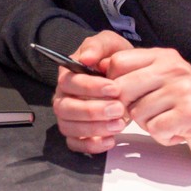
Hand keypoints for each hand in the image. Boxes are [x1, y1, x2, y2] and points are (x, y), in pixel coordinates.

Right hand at [51, 31, 134, 155]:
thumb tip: (86, 58)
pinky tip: (111, 140)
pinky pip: (75, 144)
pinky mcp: (77, 134)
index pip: (69, 83)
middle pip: (64, 107)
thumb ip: (97, 46)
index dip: (90, 87)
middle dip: (91, 110)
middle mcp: (63, 96)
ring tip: (119, 124)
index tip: (114, 88)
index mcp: (68, 75)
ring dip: (93, 128)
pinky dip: (91, 146)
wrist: (127, 76)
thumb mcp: (110, 44)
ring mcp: (68, 117)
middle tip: (118, 108)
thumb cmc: (115, 60)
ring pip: (68, 127)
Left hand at [106, 46, 190, 168]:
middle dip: (128, 108)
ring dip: (148, 125)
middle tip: (149, 114)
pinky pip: (155, 128)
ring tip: (168, 121)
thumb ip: (134, 74)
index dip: (111, 83)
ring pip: (137, 112)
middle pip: (122, 87)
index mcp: (164, 56)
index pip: (118, 61)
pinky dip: (162, 136)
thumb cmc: (183, 106)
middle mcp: (174, 68)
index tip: (123, 96)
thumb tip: (97, 70)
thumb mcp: (160, 81)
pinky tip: (176, 131)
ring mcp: (184, 89)